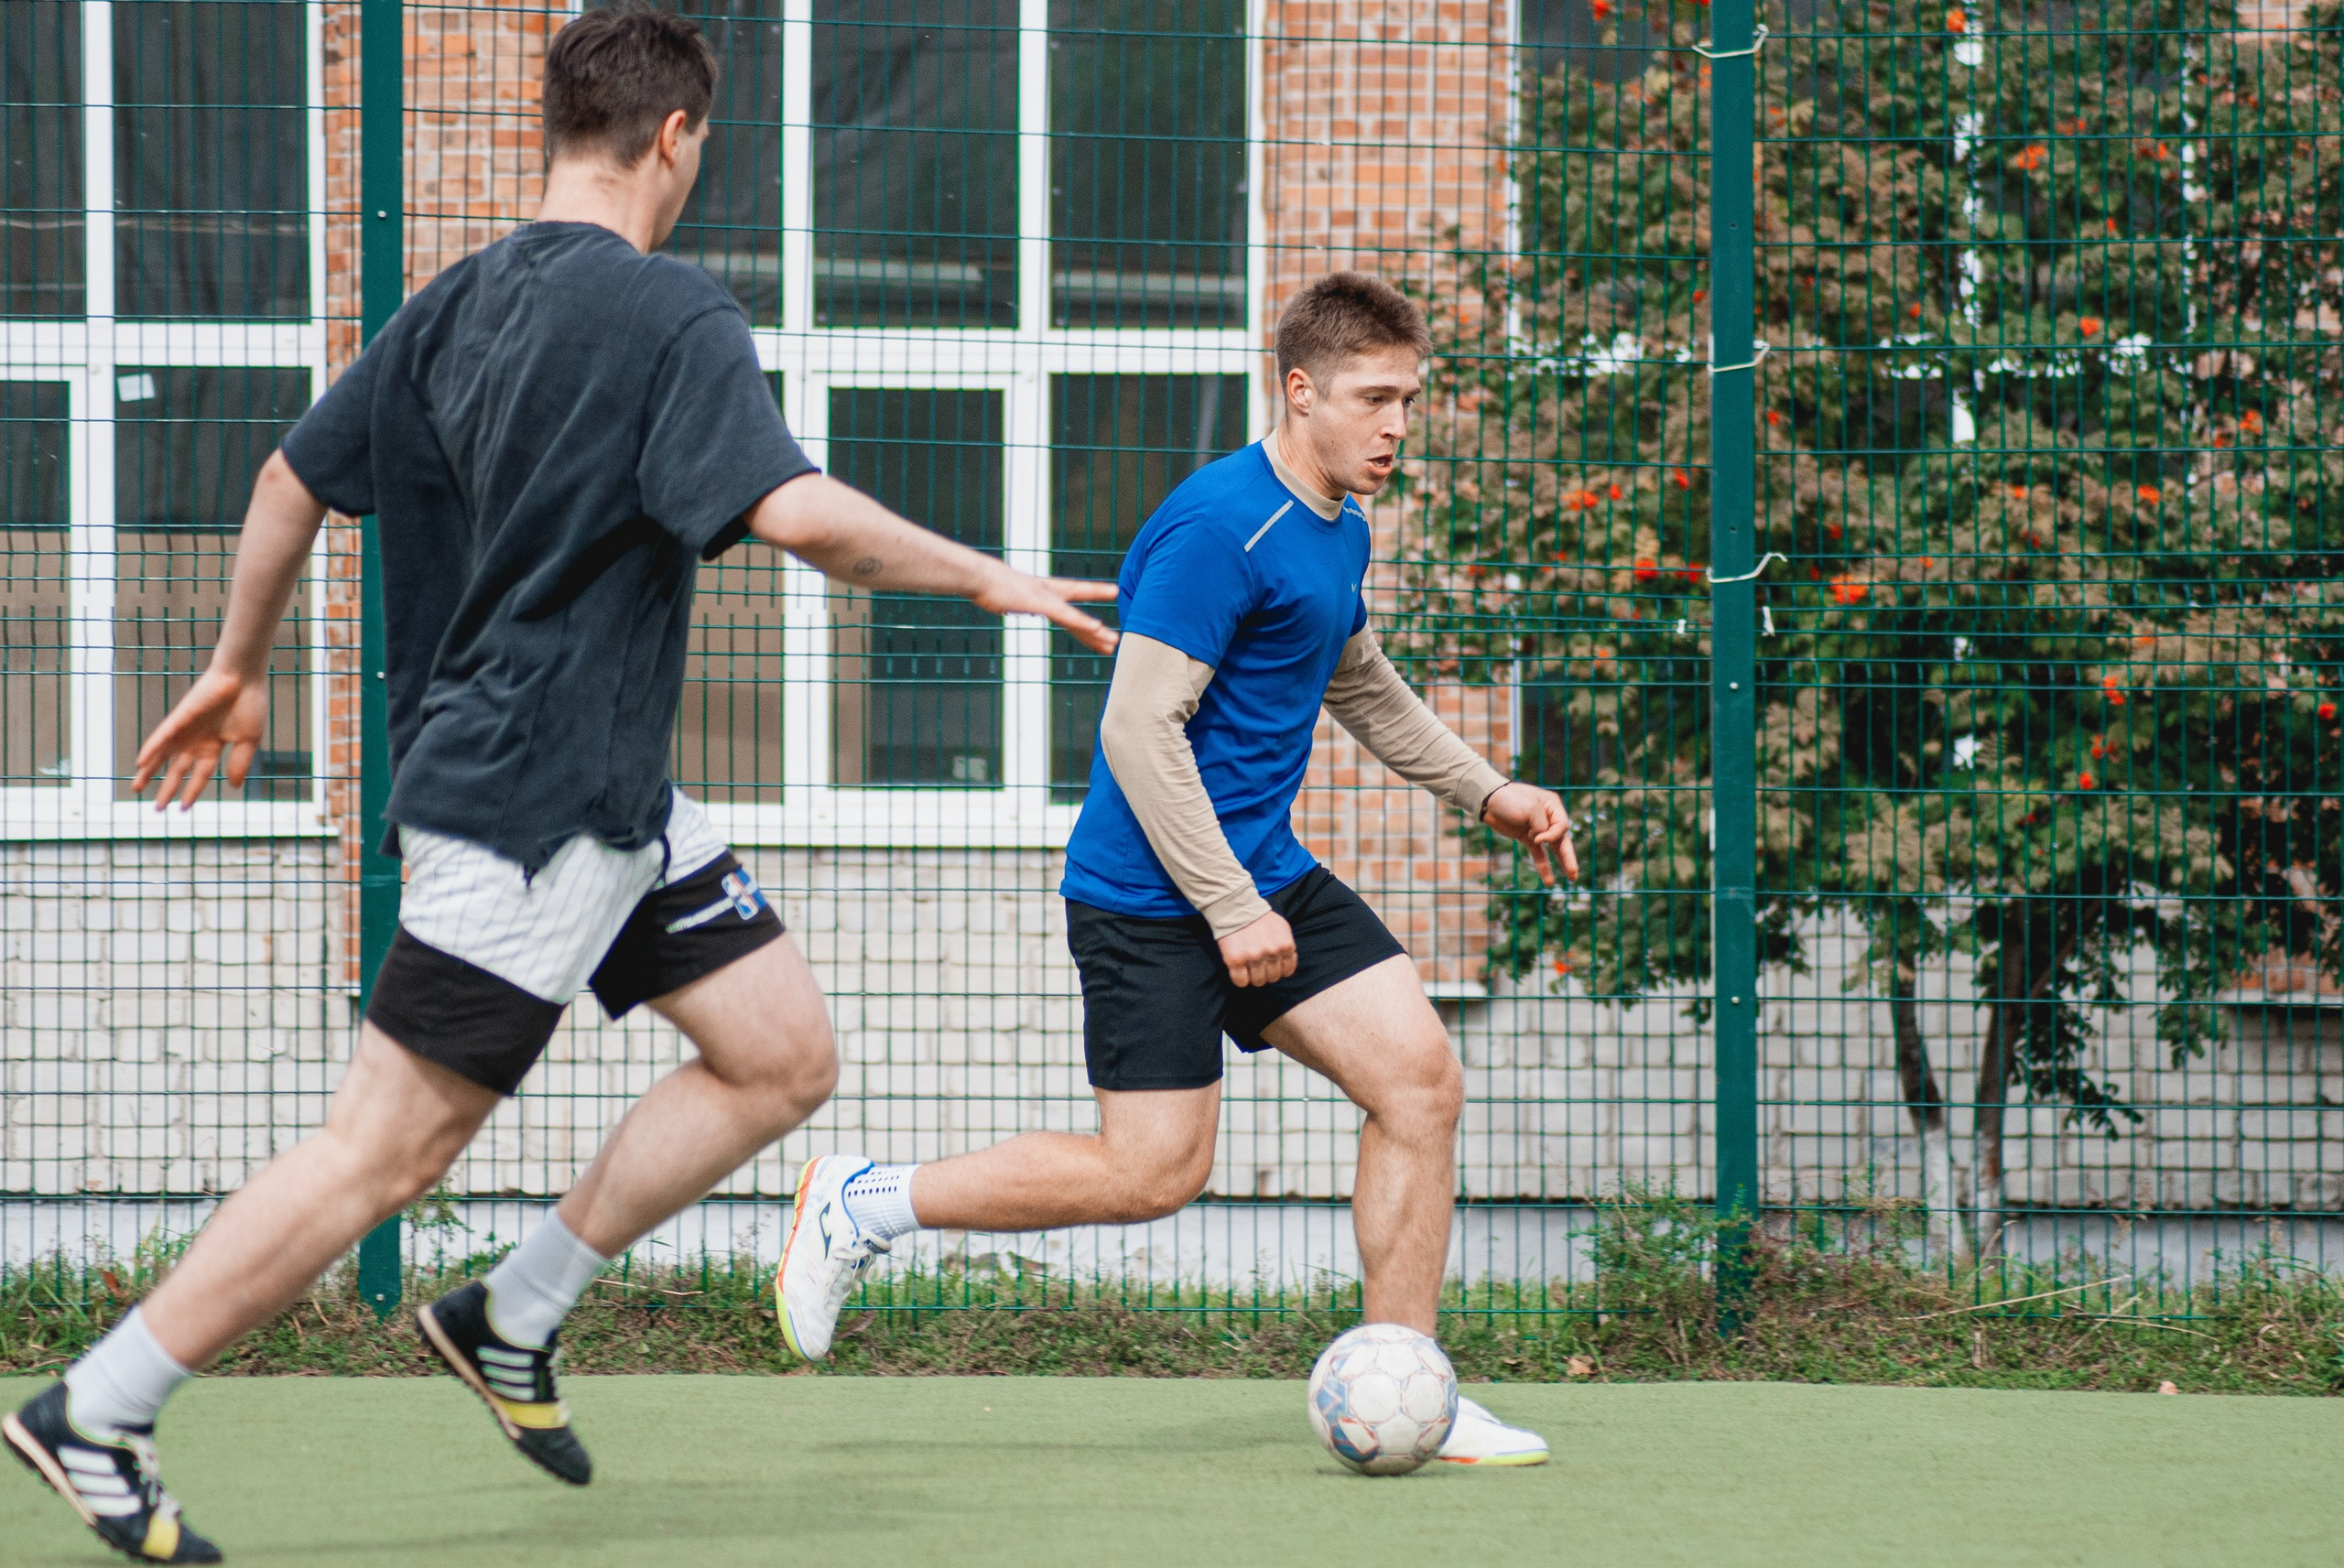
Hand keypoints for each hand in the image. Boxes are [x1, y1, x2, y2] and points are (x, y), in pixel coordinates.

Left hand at [131, 667, 268, 809]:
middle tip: (157, 808)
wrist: (243, 678)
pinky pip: (162, 736)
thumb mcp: (248, 741)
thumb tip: (233, 786)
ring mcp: (185, 729)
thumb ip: (239, 763)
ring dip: (149, 771)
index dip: (192, 792)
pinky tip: (141, 762)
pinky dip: (151, 749)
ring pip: (163, 755)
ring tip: (136, 787)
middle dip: (167, 788)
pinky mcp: (180, 718)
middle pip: (177, 769)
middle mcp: (196, 740)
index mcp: (214, 746)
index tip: (183, 809)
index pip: (200, 774)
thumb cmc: (249, 704)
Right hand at [973, 565, 1119, 655]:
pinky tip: (1097, 627)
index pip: (1069, 597)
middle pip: (1076, 614)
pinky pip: (1064, 614)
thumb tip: (1007, 599)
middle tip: (1114, 641)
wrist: (977, 575)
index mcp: (1039, 591)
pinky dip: (1081, 621)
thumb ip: (1012, 597)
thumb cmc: (985, 583)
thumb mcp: (1004, 593)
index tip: (1103, 606)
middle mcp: (1047, 593)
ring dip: (1095, 631)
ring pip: (1075, 617)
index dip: (1089, 600)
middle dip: (1095, 629)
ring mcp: (1044, 597)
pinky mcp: (1038, 602)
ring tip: (1113, 642)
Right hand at [1218, 910, 1296, 987]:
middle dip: (1266, 973)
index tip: (1270, 965)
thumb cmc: (1259, 917)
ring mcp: (1253, 956)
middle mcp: (1272, 952)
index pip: (1287, 971)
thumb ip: (1286, 945)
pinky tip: (1238, 971)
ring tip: (1248, 967)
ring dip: (1253, 977)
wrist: (1236, 906)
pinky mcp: (1236, 960)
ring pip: (1258, 982)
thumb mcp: (1282, 927)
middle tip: (1257, 965)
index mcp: (1285, 945)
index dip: (1278, 969)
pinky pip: (1241, 982)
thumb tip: (1287, 963)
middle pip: (1273, 978)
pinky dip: (1240, 980)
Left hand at [1481, 781, 1577, 885]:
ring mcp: (1538, 829)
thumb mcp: (1530, 808)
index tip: (1538, 838)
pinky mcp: (1526, 838)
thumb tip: (1541, 841)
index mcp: (1552, 806)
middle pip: (1562, 840)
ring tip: (1572, 879)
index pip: (1562, 826)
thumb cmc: (1510, 799)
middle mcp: (1548, 818)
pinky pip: (1538, 854)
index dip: (1552, 835)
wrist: (1489, 801)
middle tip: (1574, 873)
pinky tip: (1549, 881)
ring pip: (1553, 849)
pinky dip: (1543, 866)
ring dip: (1562, 863)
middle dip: (1569, 857)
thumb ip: (1540, 826)